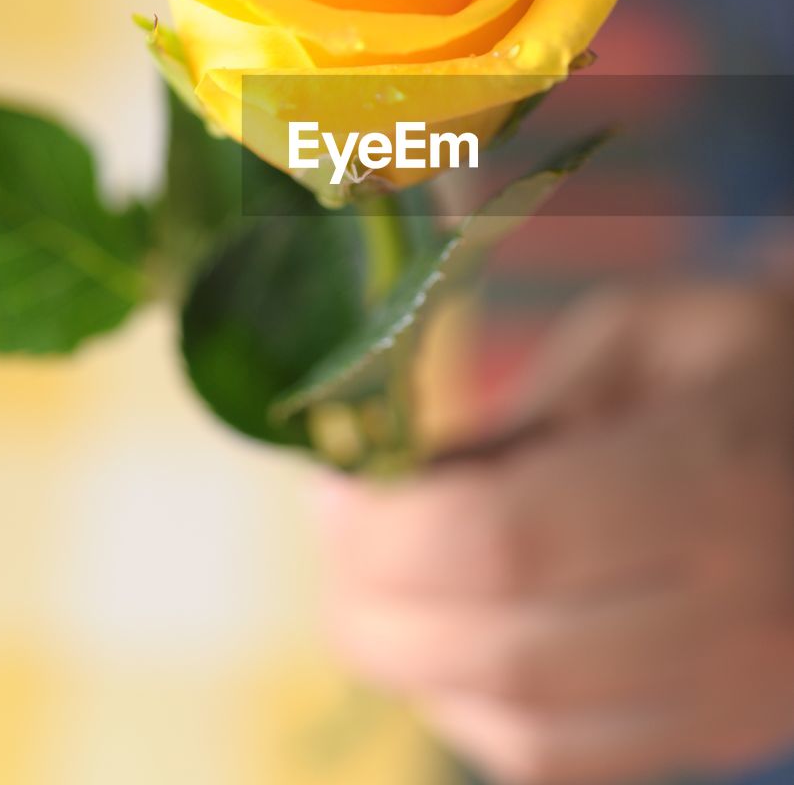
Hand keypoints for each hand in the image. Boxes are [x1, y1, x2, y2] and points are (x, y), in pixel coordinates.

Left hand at [313, 281, 793, 783]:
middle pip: (505, 657)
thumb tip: (392, 486)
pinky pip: (571, 763)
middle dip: (376, 607)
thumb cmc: (735, 357)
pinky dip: (479, 714)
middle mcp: (736, 607)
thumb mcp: (630, 335)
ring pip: (529, 737)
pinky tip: (448, 644)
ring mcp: (740, 691)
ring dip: (416, 670)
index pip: (508, 542)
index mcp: (710, 472)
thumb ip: (518, 415)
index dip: (390, 533)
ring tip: (378, 589)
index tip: (335, 491)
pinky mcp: (729, 729)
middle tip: (336, 539)